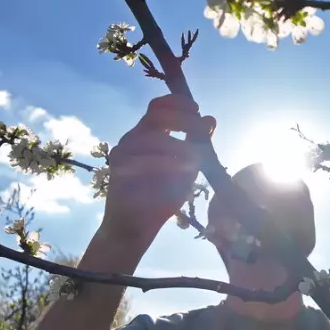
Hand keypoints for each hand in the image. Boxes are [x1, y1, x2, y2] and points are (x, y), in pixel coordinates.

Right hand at [101, 94, 216, 248]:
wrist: (135, 226)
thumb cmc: (160, 196)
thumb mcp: (186, 168)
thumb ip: (196, 143)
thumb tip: (211, 118)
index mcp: (147, 134)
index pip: (158, 106)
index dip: (178, 102)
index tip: (197, 109)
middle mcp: (133, 138)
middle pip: (156, 114)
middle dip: (183, 119)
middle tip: (201, 131)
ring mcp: (123, 152)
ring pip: (153, 137)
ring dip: (179, 146)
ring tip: (195, 158)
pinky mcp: (118, 169)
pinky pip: (145, 160)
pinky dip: (167, 163)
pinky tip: (182, 169)